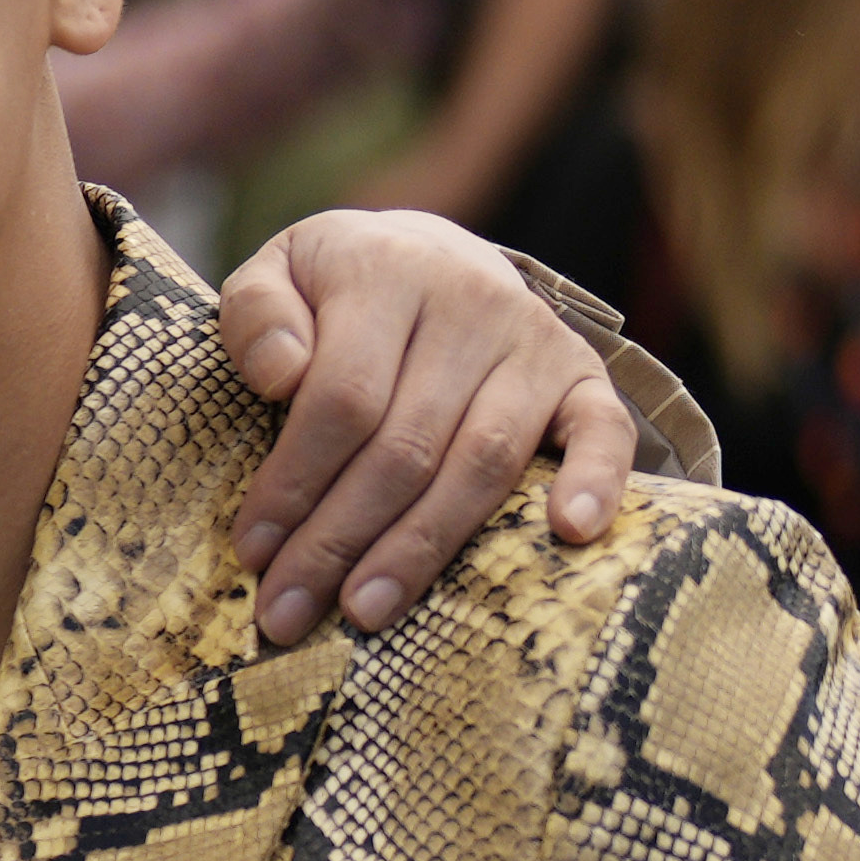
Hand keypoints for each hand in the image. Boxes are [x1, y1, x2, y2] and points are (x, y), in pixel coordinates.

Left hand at [218, 208, 634, 640]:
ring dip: (422, 546)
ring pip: (483, 461)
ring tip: (366, 610)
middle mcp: (472, 302)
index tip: (254, 551)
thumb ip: (256, 316)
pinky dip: (596, 481)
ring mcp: (535, 341)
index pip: (342, 399)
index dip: (295, 483)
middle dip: (339, 539)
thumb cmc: (335, 285)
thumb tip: (279, 376)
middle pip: (406, 446)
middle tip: (290, 612)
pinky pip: (604, 430)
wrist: (427, 248)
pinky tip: (570, 534)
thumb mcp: (275, 274)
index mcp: (388, 273)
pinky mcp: (583, 374)